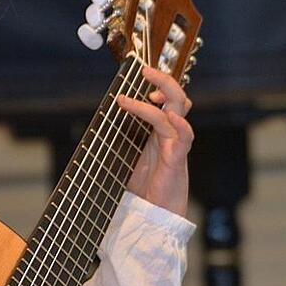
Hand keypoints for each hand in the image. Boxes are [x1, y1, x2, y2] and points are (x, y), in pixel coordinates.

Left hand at [116, 66, 193, 216]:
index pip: (168, 101)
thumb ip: (123, 141)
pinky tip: (169, 116)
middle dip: (163, 81)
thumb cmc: (144, 190)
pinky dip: (179, 125)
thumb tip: (100, 127)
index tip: (141, 79)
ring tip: (141, 95)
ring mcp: (176, 146)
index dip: (159, 86)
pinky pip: (184, 138)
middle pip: (178, 99)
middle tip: (145, 70)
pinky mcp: (177, 160)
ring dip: (160, 99)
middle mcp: (171, 136)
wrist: (155, 216)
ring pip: (178, 112)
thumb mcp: (128, 158)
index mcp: (160, 134)